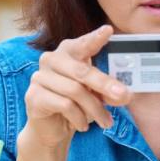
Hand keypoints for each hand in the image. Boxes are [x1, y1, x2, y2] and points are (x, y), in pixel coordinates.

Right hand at [21, 25, 131, 150]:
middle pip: (82, 70)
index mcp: (68, 53)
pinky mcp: (33, 96)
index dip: (95, 38)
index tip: (108, 31)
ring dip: (95, 109)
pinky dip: (79, 117)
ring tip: (106, 122)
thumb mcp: (96, 95)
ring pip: (75, 91)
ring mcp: (39, 77)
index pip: (83, 43)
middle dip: (105, 84)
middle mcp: (51, 60)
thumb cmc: (76, 105)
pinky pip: (64, 105)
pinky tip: (83, 125)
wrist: (52, 130)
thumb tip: (126, 95)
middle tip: (124, 96)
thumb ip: (109, 91)